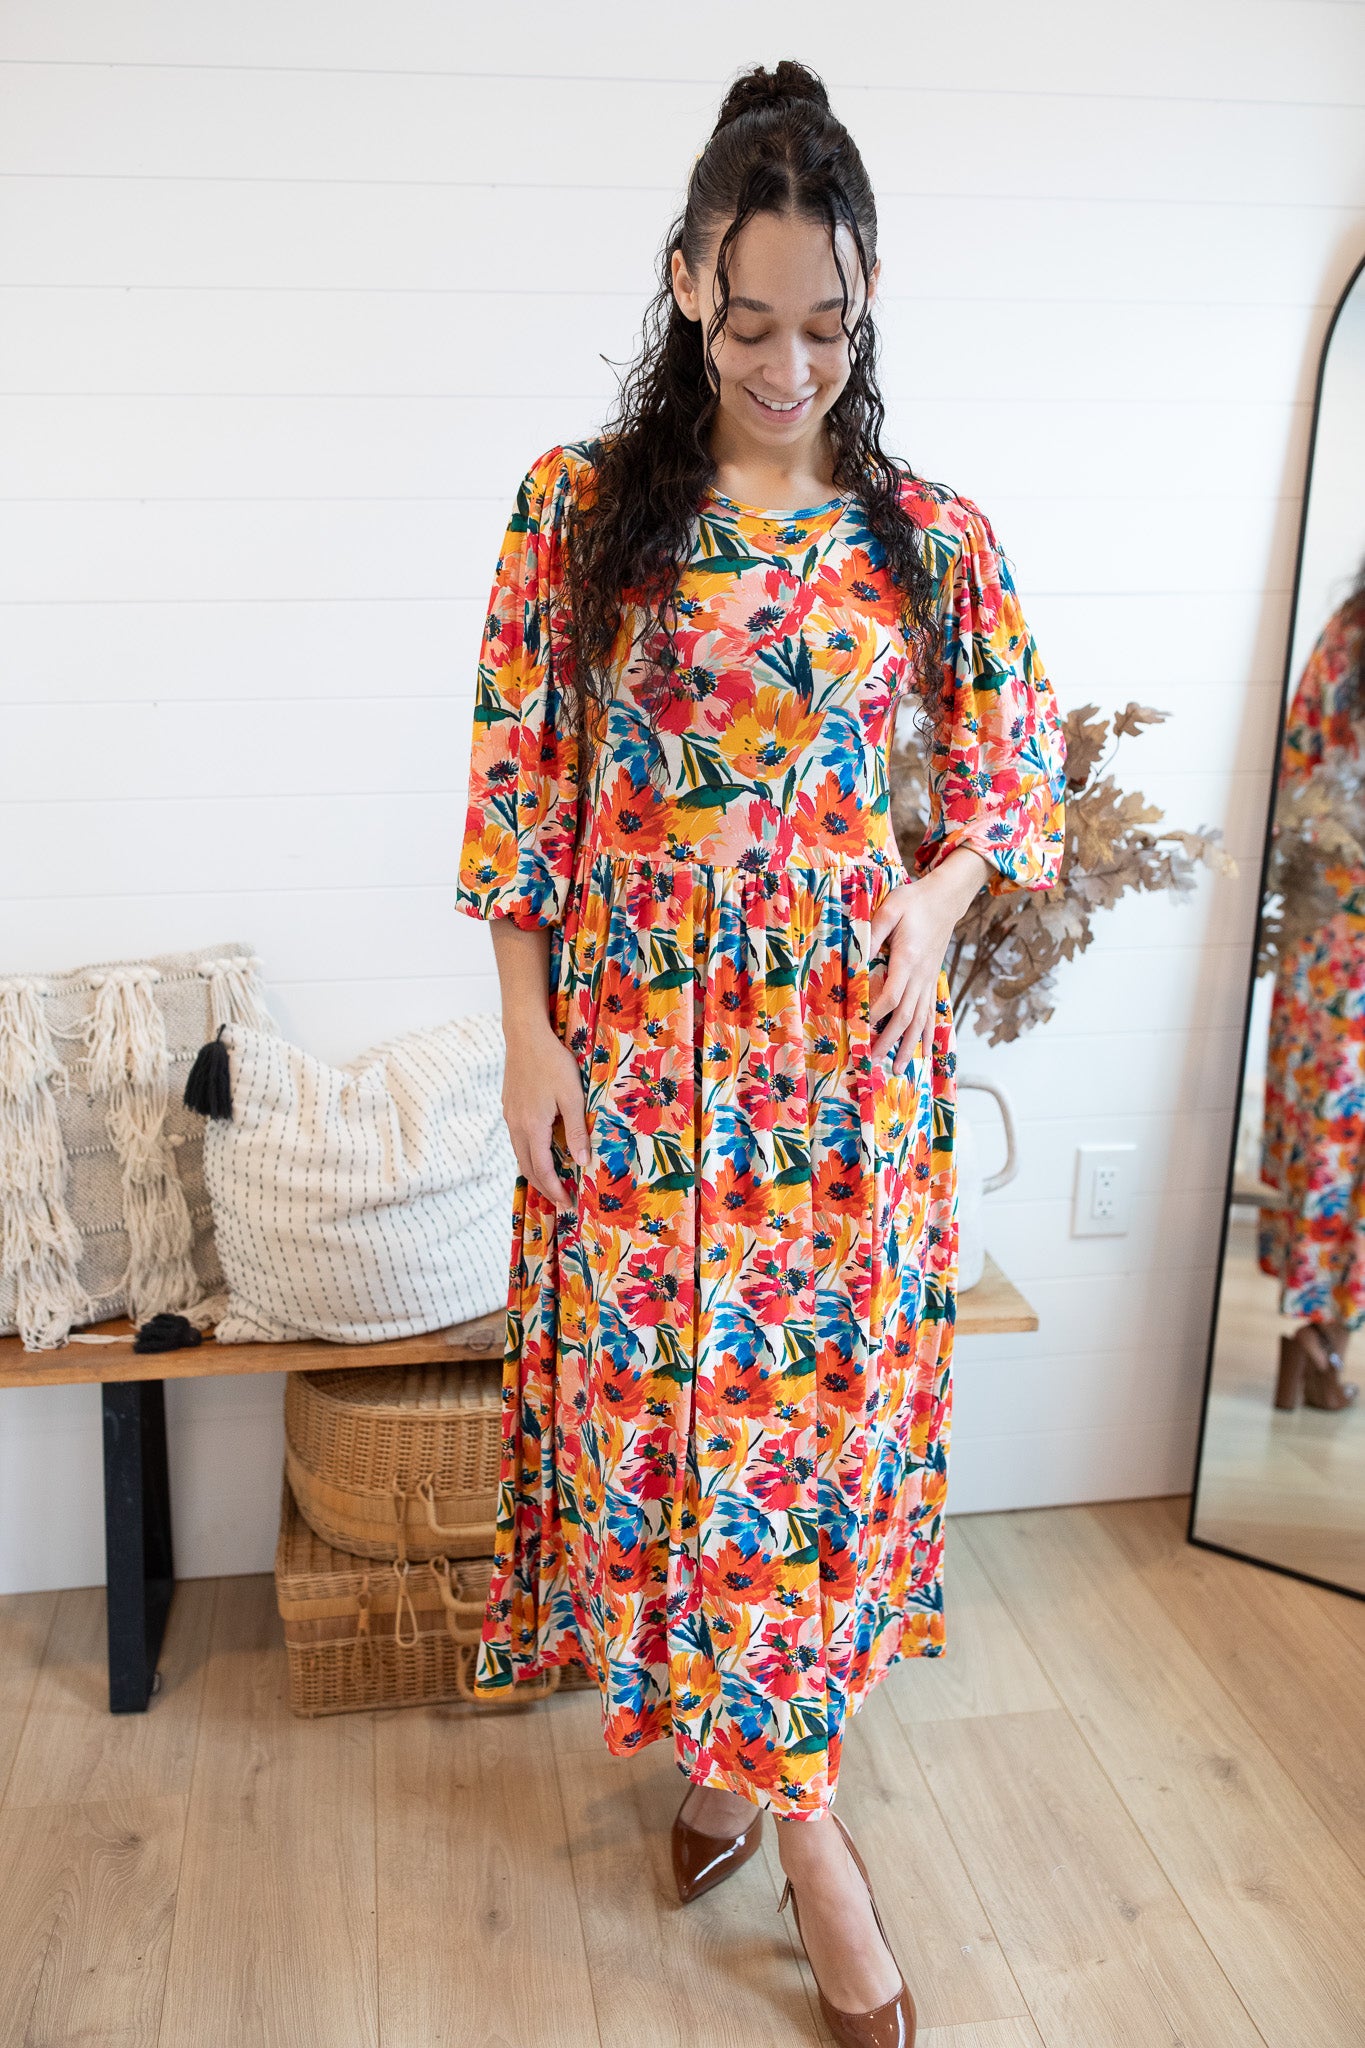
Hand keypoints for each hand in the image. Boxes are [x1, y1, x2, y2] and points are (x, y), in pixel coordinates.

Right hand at [501, 1026, 589, 1209]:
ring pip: (520, 1155)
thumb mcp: (572, 1096)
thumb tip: (583, 1163)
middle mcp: (516, 1126)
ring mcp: (510, 1116)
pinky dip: (529, 1155)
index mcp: (532, 1127)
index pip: (542, 1170)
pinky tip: (541, 1152)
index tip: (567, 1204)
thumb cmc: (553, 1063)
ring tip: (552, 1182)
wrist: (525, 1036)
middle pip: (527, 1168)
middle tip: (561, 1201)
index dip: (554, 1190)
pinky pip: (517, 1140)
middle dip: (544, 1188)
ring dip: (535, 1172)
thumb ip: (577, 1131)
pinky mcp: (509, 1107)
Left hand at [868, 849, 993, 1073]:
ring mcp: (929, 981)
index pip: (892, 994)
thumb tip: (858, 957)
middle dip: (890, 1040)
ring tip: (899, 1069)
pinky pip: (931, 1013)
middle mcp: (921, 976)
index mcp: (908, 959)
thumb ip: (874, 932)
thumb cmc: (914, 901)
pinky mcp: (932, 981)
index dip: (876, 1013)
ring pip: (920, 1020)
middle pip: (906, 1015)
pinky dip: (927, 1034)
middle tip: (873, 1061)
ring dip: (909, 1045)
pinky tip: (925, 1052)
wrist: (945, 899)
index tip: (859, 1027)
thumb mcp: (891, 908)